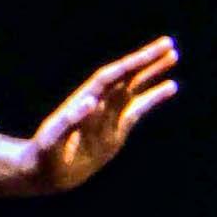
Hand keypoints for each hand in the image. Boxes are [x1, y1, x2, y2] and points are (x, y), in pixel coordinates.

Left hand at [25, 36, 178, 194]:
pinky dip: (153, 98)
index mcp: (84, 100)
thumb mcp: (53, 139)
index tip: (149, 53)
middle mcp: (99, 103)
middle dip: (146, 61)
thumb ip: (69, 121)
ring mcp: (109, 116)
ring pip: (134, 89)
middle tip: (169, 44)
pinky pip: (138, 110)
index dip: (130, 64)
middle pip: (126, 77)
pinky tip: (170, 87)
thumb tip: (90, 101)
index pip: (111, 77)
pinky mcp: (116, 131)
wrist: (44, 171)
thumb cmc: (44, 154)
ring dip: (152, 73)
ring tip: (172, 57)